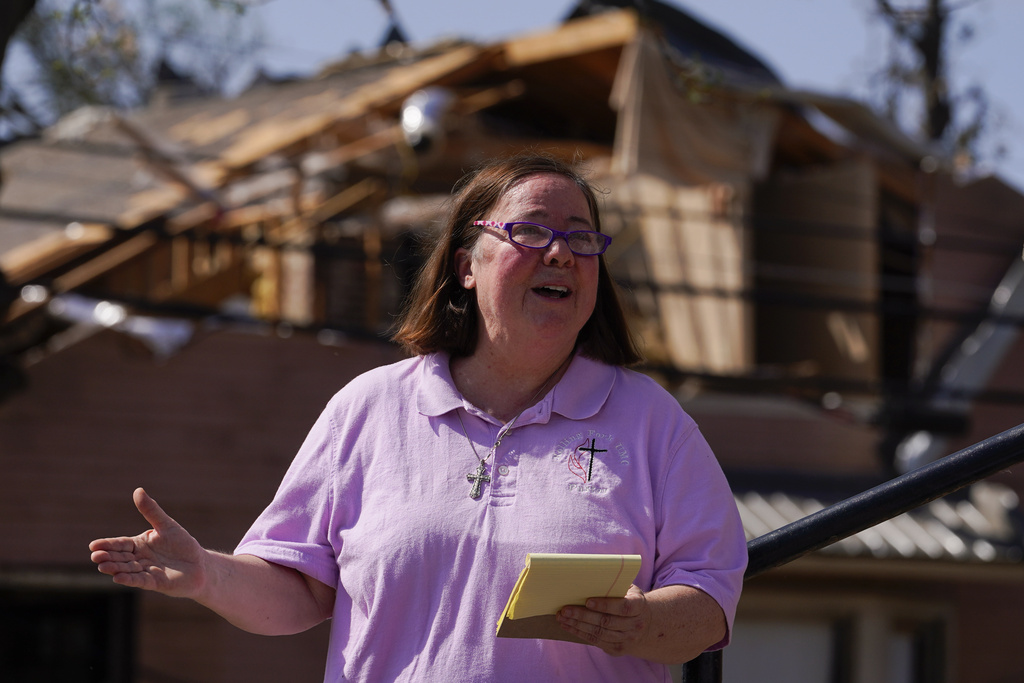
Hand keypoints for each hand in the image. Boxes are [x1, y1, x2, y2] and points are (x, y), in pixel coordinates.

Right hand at [89, 488, 206, 598]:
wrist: (200, 564)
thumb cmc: (182, 544)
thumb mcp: (166, 525)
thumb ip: (151, 511)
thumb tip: (138, 490)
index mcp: (139, 545)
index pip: (120, 544)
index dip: (107, 545)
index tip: (93, 545)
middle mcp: (139, 559)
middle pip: (120, 557)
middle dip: (107, 557)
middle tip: (95, 556)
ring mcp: (146, 571)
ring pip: (127, 569)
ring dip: (115, 568)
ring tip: (102, 566)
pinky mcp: (155, 583)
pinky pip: (139, 580)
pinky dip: (129, 579)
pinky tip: (118, 578)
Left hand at [556, 584, 650, 655]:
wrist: (646, 624)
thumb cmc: (630, 599)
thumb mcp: (629, 589)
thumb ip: (615, 585)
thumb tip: (589, 578)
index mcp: (639, 606)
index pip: (623, 607)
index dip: (605, 605)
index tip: (588, 601)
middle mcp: (635, 625)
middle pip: (607, 622)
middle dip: (583, 616)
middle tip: (565, 609)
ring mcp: (627, 639)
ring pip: (599, 633)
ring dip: (578, 625)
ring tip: (562, 617)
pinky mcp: (617, 649)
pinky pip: (596, 641)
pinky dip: (580, 633)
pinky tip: (568, 626)